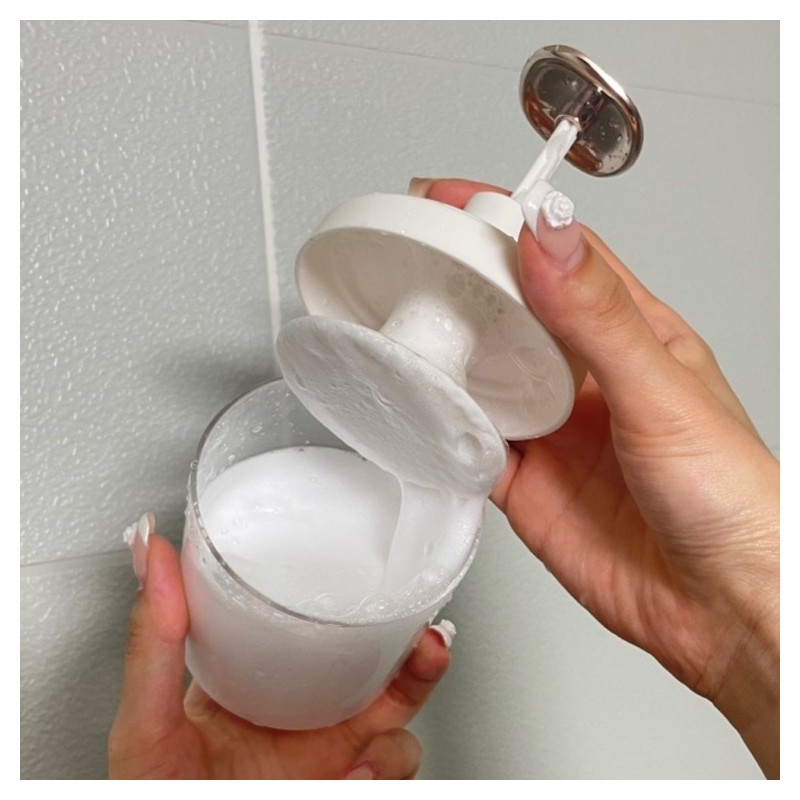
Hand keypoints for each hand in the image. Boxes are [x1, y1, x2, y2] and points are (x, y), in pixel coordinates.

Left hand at [109, 529, 450, 778]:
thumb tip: (154, 553)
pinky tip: (358, 772)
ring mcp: (332, 753)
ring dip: (408, 710)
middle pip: (382, 669)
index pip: (320, 630)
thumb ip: (153, 638)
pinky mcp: (351, 781)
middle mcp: (307, 714)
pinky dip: (386, 770)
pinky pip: (394, 772)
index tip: (378, 577)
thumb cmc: (159, 793)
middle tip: (424, 638)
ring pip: (399, 720)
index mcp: (267, 682)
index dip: (357, 604)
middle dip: (415, 650)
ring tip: (389, 714)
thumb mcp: (150, 717)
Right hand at [411, 178, 778, 776]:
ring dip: (444, 353)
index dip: (505, 220)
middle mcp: (584, 378)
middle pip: (509, 309)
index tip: (451, 199)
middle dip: (459, 279)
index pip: (559, 257)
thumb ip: (598, 317)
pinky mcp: (524, 482)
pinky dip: (441, 428)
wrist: (720, 609)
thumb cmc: (729, 499)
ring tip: (401, 326)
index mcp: (630, 335)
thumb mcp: (662, 392)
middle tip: (409, 257)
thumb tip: (549, 236)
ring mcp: (551, 430)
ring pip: (481, 375)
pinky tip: (422, 412)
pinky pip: (468, 444)